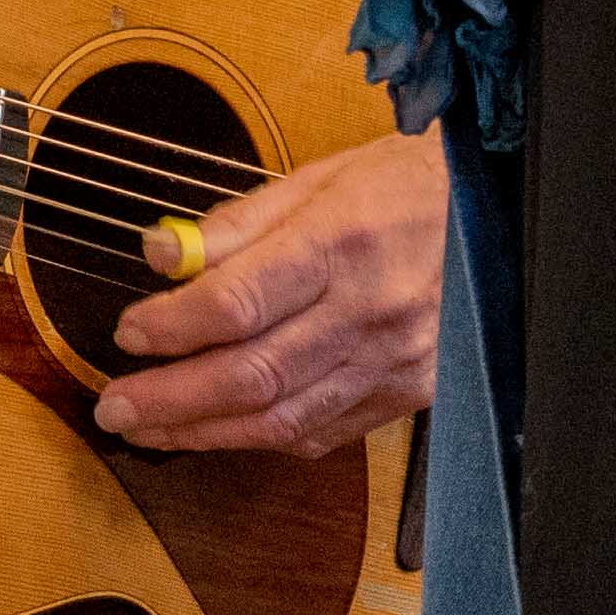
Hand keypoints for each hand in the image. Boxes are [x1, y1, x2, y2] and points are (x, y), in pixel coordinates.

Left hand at [88, 126, 443, 455]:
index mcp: (341, 241)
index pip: (239, 301)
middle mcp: (369, 310)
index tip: (128, 332)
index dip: (173, 327)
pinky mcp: (409, 394)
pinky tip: (222, 432)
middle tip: (115, 407)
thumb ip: (235, 224)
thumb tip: (160, 253)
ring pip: (284, 418)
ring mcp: (394, 361)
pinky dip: (265, 439)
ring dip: (205, 433)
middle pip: (253, 374)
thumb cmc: (404, 185)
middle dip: (172, 400)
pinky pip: (325, 432)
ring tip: (149, 431)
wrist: (500, 212)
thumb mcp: (319, 176)